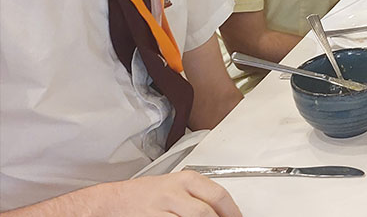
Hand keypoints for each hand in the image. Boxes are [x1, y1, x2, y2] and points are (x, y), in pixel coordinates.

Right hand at [5, 172, 241, 216]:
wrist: (107, 203)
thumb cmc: (140, 195)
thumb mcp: (172, 188)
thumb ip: (195, 197)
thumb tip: (220, 210)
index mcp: (184, 180)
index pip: (218, 196)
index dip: (232, 211)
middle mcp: (174, 193)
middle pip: (207, 213)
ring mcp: (161, 209)